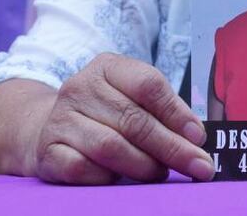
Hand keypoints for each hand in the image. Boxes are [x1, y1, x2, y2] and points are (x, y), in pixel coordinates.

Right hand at [31, 53, 213, 183]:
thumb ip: (163, 111)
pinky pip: (82, 169)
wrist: (47, 127)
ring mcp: (60, 119)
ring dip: (144, 166)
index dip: (177, 113)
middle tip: (198, 167)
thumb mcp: (131, 97)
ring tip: (160, 173)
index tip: (199, 138)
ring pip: (111, 146)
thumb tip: (195, 139)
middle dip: (172, 147)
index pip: (148, 85)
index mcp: (107, 67)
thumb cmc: (104, 112)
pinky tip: (119, 178)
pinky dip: (107, 178)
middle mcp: (80, 88)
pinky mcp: (48, 150)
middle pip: (134, 120)